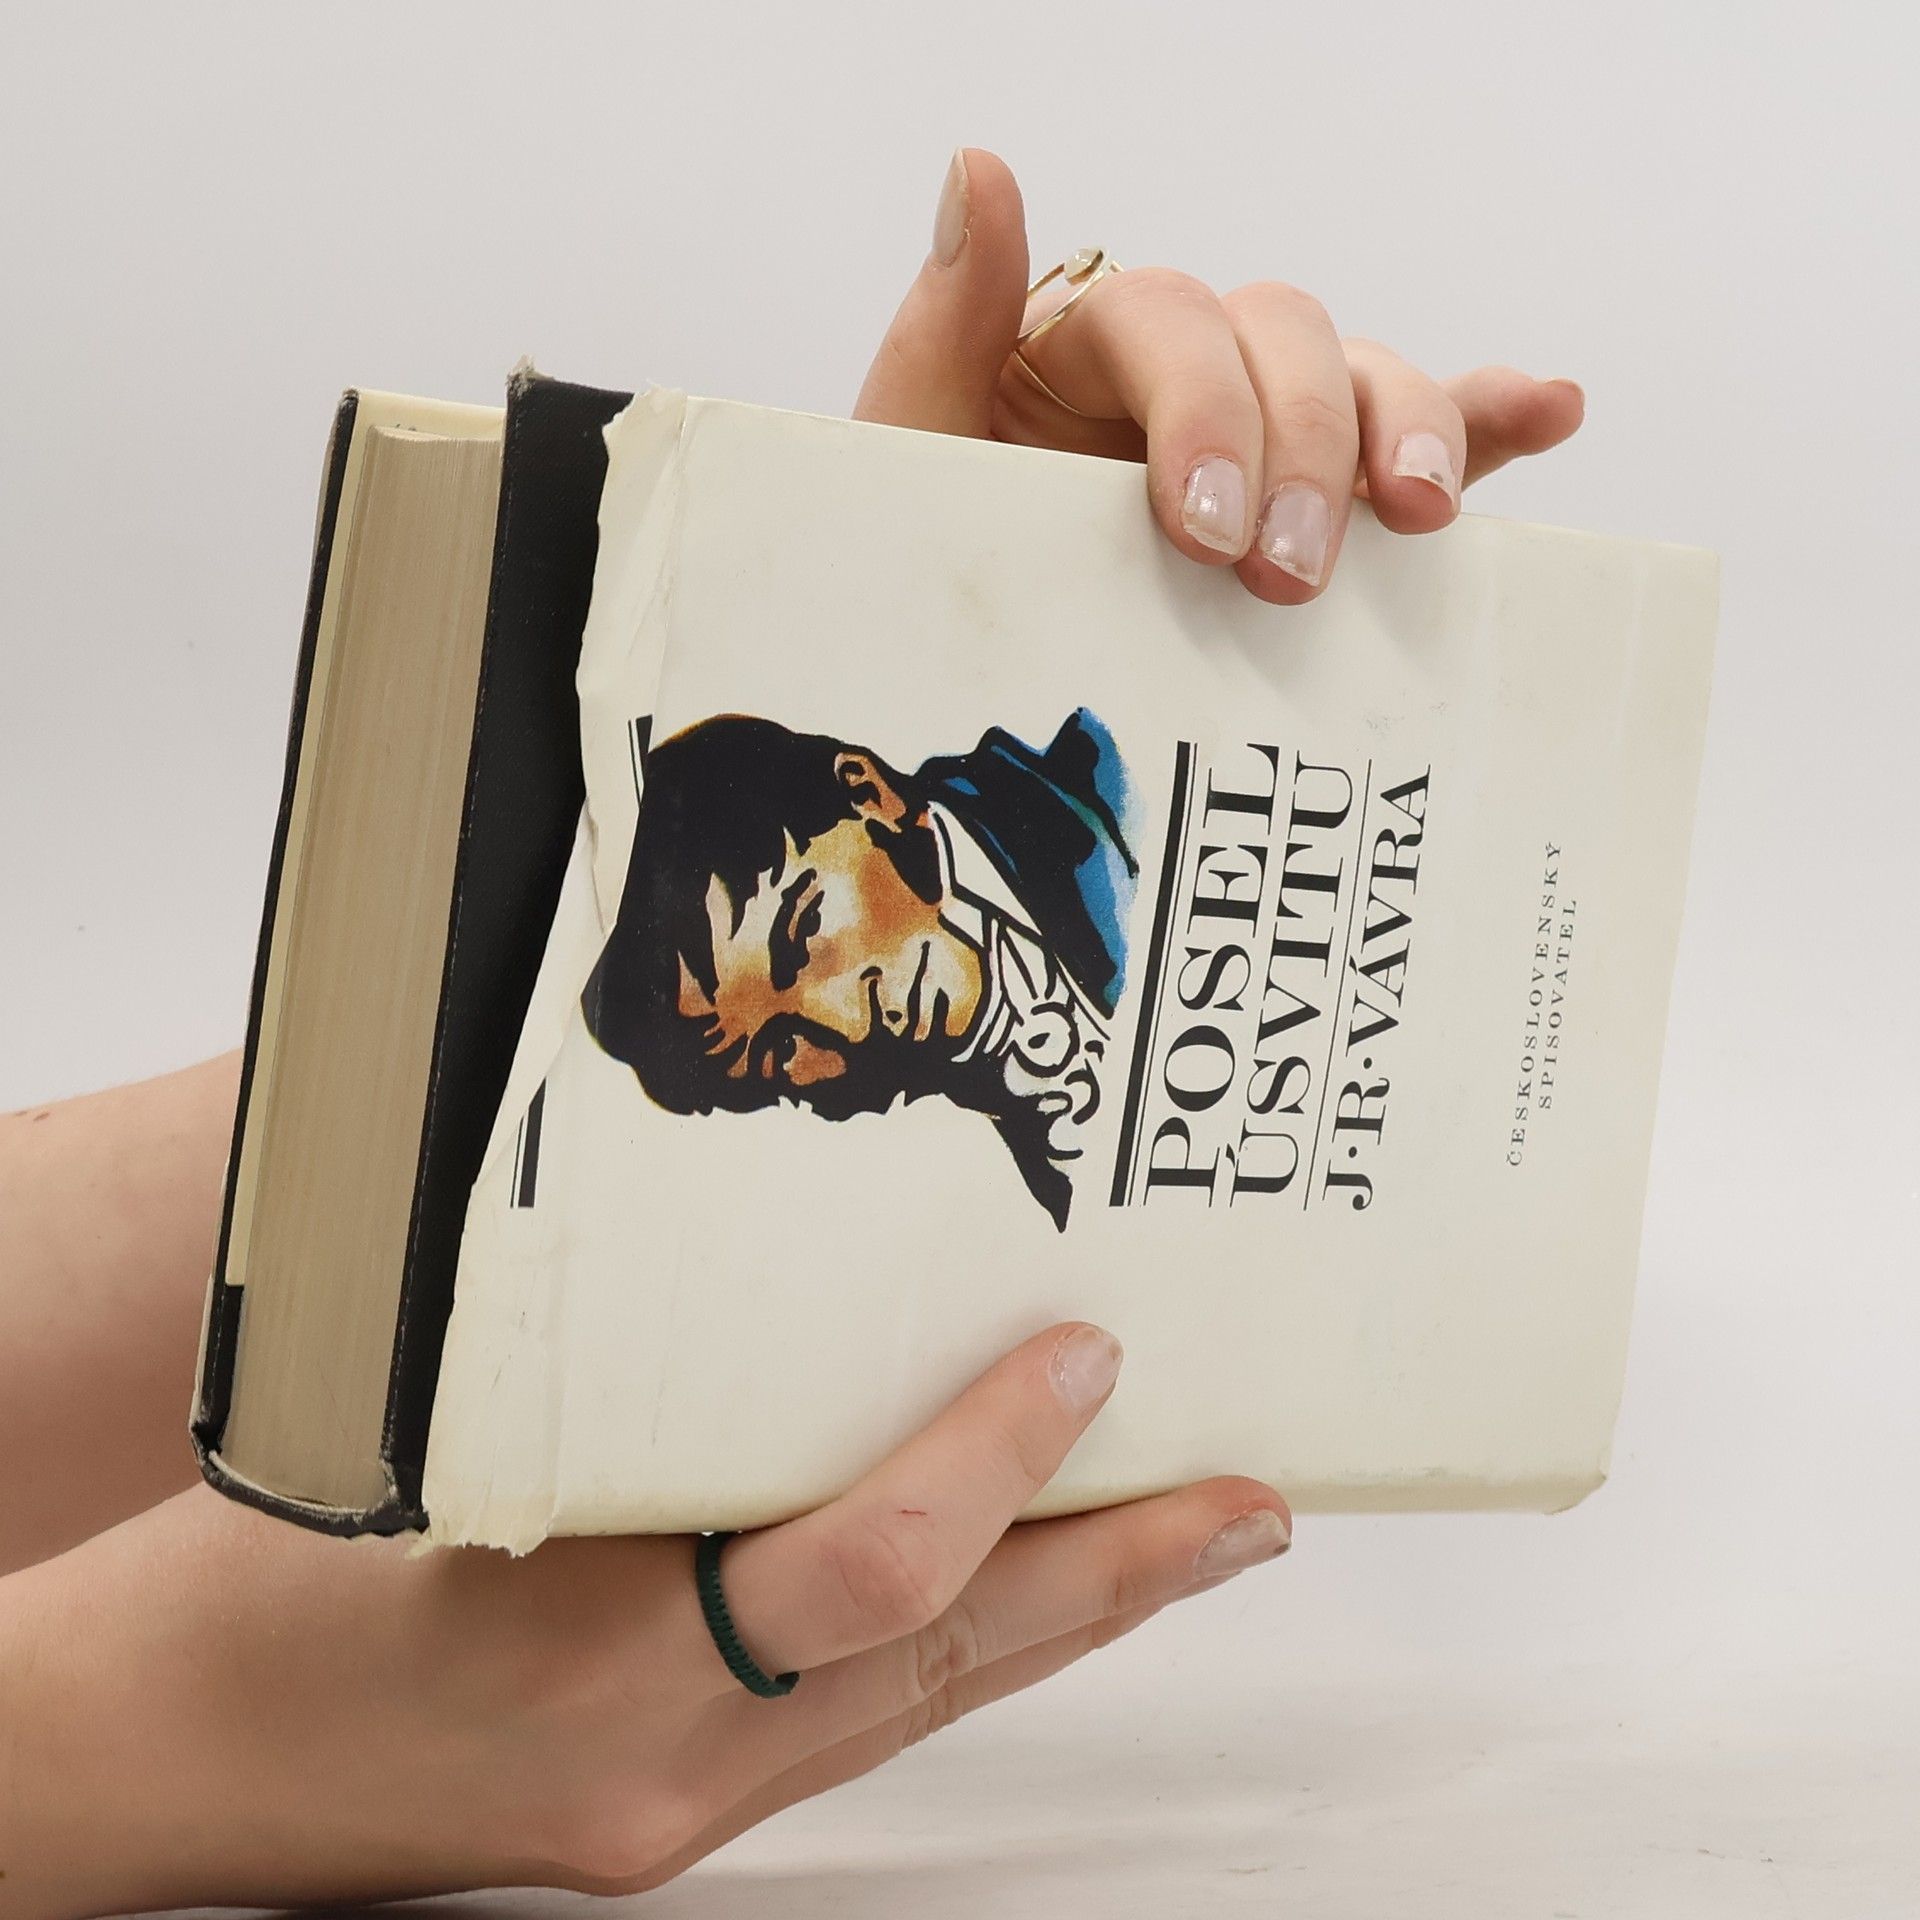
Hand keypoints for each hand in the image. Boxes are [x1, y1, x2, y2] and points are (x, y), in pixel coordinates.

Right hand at [0, 1324, 1287, 1915]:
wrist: (164, 1757)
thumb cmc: (263, 1585)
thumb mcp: (442, 1452)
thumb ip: (631, 1409)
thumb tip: (798, 1316)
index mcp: (600, 1657)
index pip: (861, 1572)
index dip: (992, 1463)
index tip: (1086, 1361)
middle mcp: (669, 1763)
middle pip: (949, 1661)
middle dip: (1120, 1577)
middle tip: (1254, 1508)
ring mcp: (679, 1813)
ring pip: (927, 1705)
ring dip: (1065, 1618)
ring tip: (1188, 1546)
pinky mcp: (670, 1824)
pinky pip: (859, 1730)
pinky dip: (956, 1650)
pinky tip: (1014, 1597)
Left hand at [855, 148, 1583, 601]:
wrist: (964, 696)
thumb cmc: (928, 581)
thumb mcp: (910, 468)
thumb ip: (941, 330)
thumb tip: (979, 168)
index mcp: (1084, 352)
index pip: (1168, 320)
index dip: (1204, 407)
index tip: (1203, 530)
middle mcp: (1187, 376)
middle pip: (1283, 337)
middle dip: (1304, 446)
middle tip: (1289, 571)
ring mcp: (1264, 434)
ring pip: (1364, 380)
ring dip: (1410, 430)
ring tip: (1423, 511)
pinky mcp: (1321, 499)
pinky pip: (1420, 440)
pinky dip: (1487, 423)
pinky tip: (1549, 415)